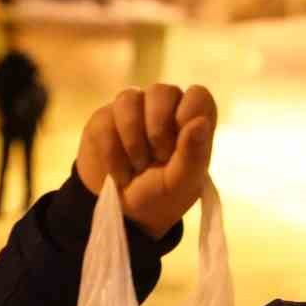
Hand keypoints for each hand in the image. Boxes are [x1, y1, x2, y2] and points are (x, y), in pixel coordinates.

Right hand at [75, 83, 216, 238]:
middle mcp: (164, 110)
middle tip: (158, 159)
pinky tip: (119, 172)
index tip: (181, 141)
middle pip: (163, 91)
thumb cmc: (161, 198)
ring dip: (134, 142)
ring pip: (130, 98)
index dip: (189, 112)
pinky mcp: (104, 119)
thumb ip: (193, 153)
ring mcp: (133, 111)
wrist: (121, 214)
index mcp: (191, 124)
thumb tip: (200, 121)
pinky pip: (105, 120)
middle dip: (158, 130)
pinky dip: (113, 153)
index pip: (198, 95)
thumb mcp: (181, 183)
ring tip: (137, 168)